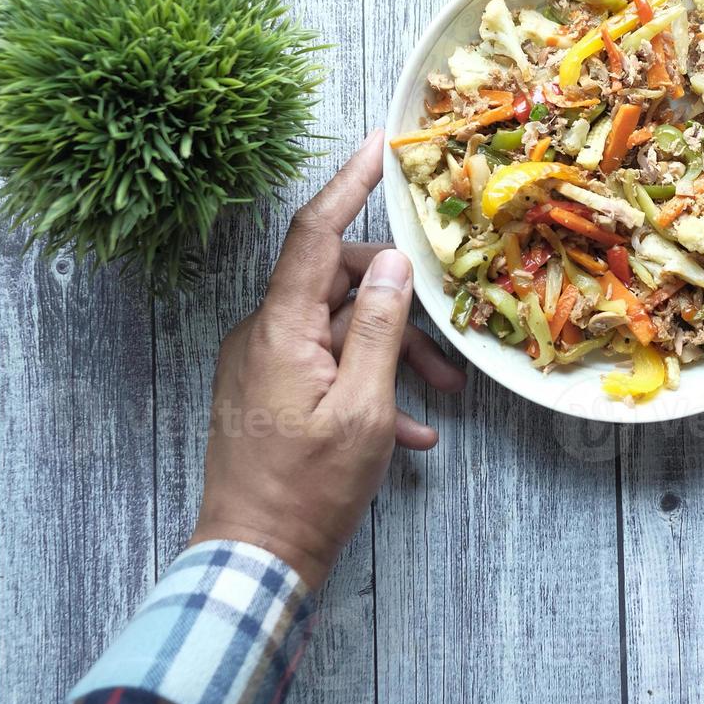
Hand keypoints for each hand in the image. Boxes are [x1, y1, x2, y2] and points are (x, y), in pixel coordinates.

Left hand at [188, 129, 465, 587]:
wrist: (255, 558)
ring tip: (440, 397)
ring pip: (337, 328)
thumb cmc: (310, 487)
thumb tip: (396, 264)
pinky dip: (368, 384)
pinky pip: (325, 364)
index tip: (377, 146)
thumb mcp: (364, 405)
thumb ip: (379, 327)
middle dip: (399, 305)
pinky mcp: (268, 392)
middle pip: (337, 283)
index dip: (348, 184)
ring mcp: (263, 363)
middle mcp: (263, 334)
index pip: (314, 233)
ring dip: (392, 353)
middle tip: (449, 345)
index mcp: (279, 327)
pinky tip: (410, 432)